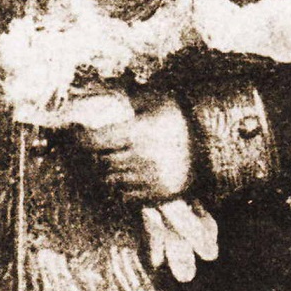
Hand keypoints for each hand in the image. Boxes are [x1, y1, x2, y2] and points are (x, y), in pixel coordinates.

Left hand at [75, 95, 193, 202]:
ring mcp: (149, 180)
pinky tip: (124, 177)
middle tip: (90, 149)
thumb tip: (101, 94)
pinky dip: (121, 188)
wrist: (214, 146)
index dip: (81, 138)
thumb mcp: (156, 101)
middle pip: (101, 162)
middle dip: (93, 155)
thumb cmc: (182, 118)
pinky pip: (127, 196)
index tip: (76, 134)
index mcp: (138, 133)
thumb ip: (129, 101)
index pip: (95, 140)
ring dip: (106, 172)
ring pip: (111, 180)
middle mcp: (140, 159)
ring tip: (107, 163)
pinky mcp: (157, 195)